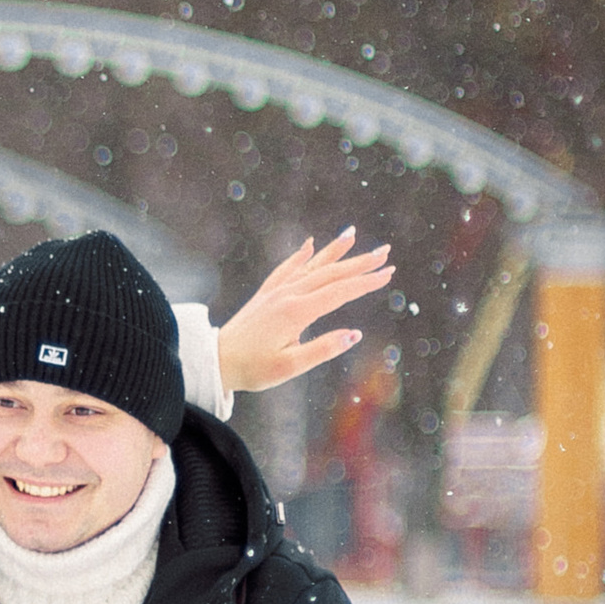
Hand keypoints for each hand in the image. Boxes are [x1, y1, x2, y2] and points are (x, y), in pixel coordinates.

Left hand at [215, 229, 393, 392]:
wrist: (215, 360)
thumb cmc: (253, 369)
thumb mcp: (290, 366)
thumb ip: (323, 349)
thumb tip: (355, 334)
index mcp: (297, 312)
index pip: (340, 292)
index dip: (366, 282)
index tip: (389, 273)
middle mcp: (287, 295)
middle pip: (330, 273)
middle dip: (359, 262)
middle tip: (385, 252)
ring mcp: (275, 291)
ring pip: (311, 266)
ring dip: (334, 251)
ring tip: (353, 234)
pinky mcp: (266, 294)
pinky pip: (287, 268)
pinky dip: (301, 255)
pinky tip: (311, 244)